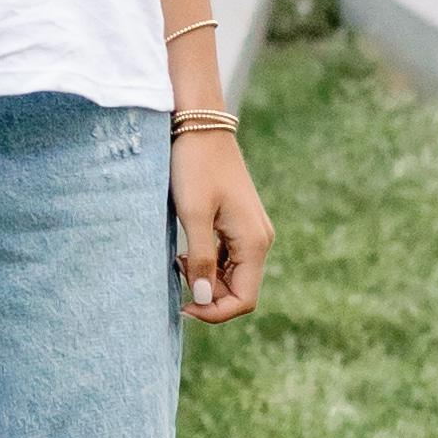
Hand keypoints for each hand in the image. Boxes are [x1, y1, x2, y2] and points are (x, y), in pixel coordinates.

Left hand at [173, 126, 268, 322]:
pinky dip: (208, 262)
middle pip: (239, 290)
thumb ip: (202, 259)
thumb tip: (205, 298)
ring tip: (180, 258)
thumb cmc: (194, 166)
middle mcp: (259, 240)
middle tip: (178, 272)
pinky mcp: (239, 223)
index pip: (244, 300)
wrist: (200, 125)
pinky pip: (228, 257)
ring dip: (207, 277)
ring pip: (233, 275)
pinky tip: (187, 250)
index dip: (215, 312)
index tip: (184, 307)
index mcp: (254, 242)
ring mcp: (251, 231)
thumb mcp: (193, 215)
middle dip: (209, 293)